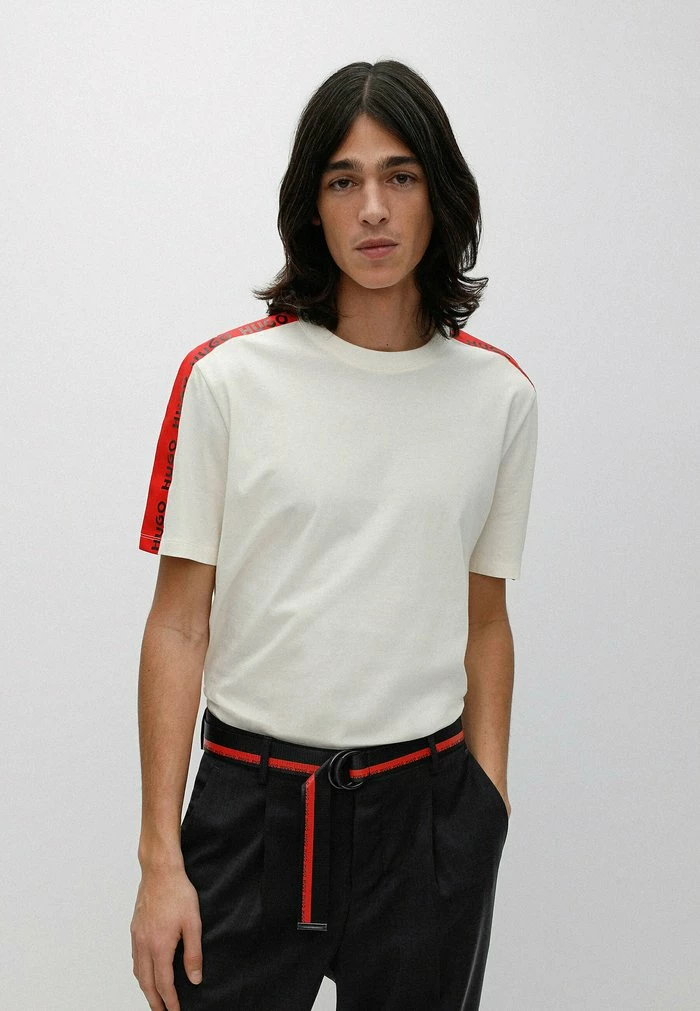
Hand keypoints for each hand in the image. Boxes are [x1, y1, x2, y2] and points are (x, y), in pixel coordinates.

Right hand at [130, 865, 202, 1009]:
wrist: (160, 871)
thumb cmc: (178, 893)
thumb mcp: (193, 923)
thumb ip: (193, 953)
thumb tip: (195, 978)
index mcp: (159, 946)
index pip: (163, 982)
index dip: (169, 1000)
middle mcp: (144, 944)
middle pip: (146, 982)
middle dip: (154, 1000)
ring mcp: (137, 936)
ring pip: (138, 971)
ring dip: (145, 987)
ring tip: (154, 997)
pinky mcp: (135, 928)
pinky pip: (135, 957)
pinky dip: (140, 971)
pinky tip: (146, 970)